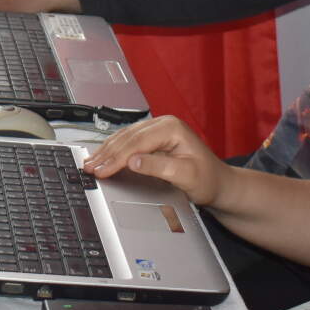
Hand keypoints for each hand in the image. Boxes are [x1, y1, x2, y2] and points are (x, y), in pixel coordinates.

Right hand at [81, 115, 227, 206]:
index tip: (102, 169)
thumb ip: (158, 167)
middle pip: (127, 138)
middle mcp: (163, 124)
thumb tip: (133, 161)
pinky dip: (113, 151)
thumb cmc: (208, 180)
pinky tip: (103, 157)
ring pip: (125, 138)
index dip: (117, 157)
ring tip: (90, 163)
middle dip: (106, 154)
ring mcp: (157, 130)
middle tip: (89, 167)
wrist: (219, 184)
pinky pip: (128, 142)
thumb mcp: (185, 176)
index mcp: (171, 128)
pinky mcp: (153, 140)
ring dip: (106, 152)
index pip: (137, 142)